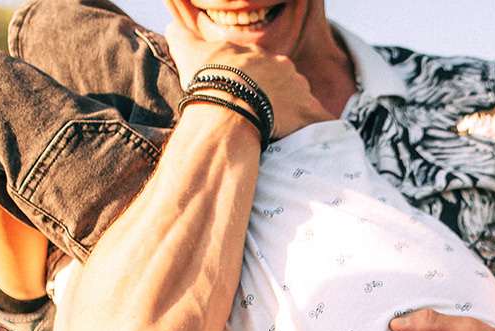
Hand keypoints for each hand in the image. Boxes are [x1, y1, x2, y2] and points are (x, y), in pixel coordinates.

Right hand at [162, 15, 326, 136]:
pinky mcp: (308, 113)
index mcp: (259, 55)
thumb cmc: (209, 79)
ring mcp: (298, 89)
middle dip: (276, 95)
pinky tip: (317, 139)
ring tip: (282, 129)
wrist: (228, 105)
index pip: (261, 66)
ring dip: (294, 112)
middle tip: (262, 113)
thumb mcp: (188, 50)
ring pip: (301, 99)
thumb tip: (173, 27)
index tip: (245, 94)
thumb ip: (182, 37)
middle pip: (284, 82)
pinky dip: (321, 129)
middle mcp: (283, 68)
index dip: (253, 81)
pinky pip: (321, 121)